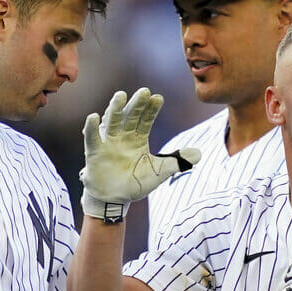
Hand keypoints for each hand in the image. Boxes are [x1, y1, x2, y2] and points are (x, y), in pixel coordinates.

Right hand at [80, 88, 199, 221]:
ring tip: (121, 95)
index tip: (158, 98)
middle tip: (144, 92)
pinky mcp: (95, 152)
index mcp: (138, 138)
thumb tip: (199, 155)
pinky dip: (92, 128)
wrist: (115, 198)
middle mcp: (123, 136)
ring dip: (115, 108)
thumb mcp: (160, 172)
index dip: (151, 109)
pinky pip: (92, 138)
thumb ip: (177, 162)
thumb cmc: (135, 182)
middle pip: (130, 116)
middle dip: (137, 104)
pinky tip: (94, 117)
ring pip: (112, 121)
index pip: (146, 119)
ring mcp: (108, 142)